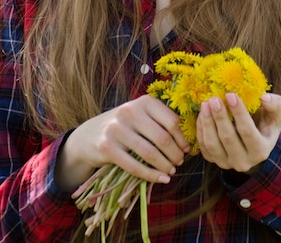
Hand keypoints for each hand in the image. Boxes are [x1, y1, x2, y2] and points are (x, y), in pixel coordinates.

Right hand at [55, 95, 190, 190]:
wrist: (90, 134)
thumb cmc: (125, 125)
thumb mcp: (142, 116)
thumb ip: (161, 123)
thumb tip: (189, 144)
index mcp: (144, 101)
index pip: (172, 121)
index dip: (182, 138)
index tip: (187, 150)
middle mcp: (130, 111)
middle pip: (163, 138)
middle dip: (175, 154)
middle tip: (179, 162)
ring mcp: (117, 129)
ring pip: (150, 153)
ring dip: (165, 166)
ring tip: (171, 171)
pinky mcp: (107, 147)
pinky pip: (135, 166)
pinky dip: (151, 175)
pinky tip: (161, 179)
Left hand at [196, 92, 280, 172]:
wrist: (255, 141)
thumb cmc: (266, 123)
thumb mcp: (275, 114)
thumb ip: (274, 105)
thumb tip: (264, 97)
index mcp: (261, 150)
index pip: (247, 131)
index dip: (238, 113)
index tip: (230, 94)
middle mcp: (244, 161)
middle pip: (228, 138)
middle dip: (219, 117)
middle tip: (214, 99)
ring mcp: (227, 163)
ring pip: (212, 145)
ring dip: (207, 123)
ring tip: (205, 104)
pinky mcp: (213, 160)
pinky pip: (203, 147)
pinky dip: (200, 129)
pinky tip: (202, 114)